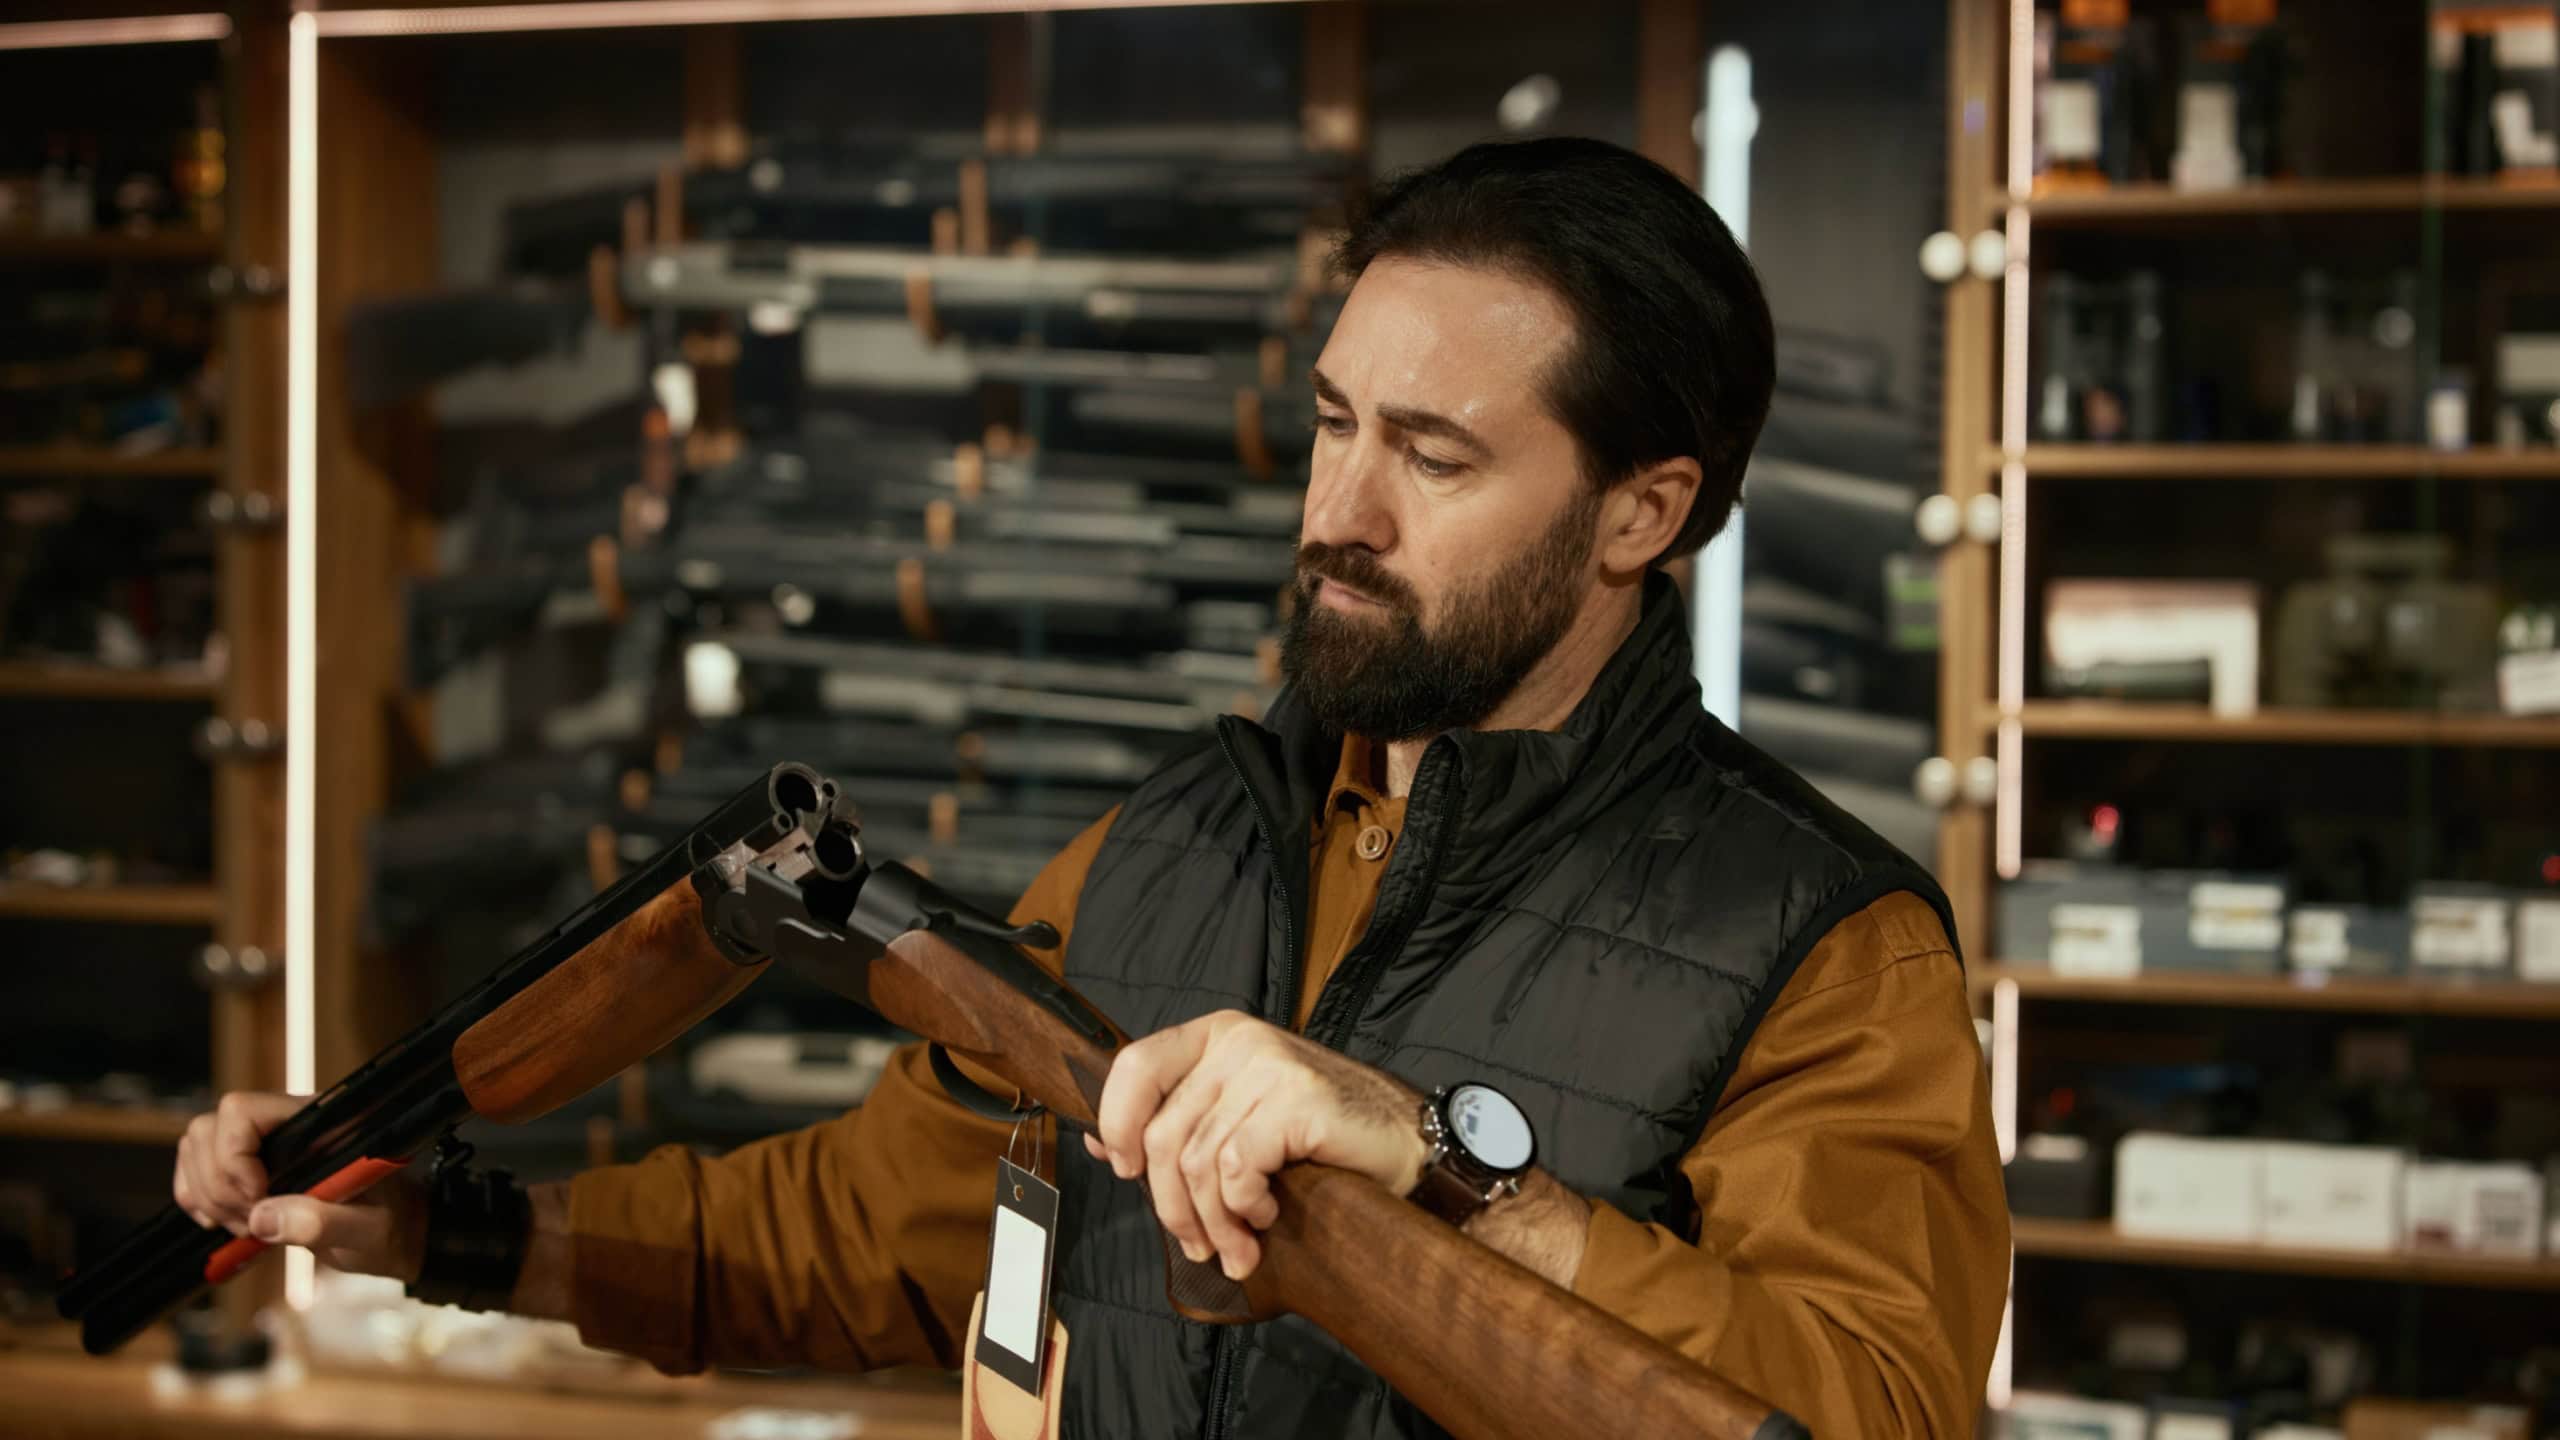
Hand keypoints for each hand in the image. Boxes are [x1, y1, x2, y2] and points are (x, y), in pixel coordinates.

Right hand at [172, 1091, 426, 1281]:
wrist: (391, 1237)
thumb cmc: (388, 1227)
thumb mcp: (366, 1231)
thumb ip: (321, 1222)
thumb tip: (263, 1217)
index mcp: (318, 1123)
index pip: (243, 1110)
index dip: (235, 1156)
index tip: (258, 1199)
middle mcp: (284, 1124)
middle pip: (209, 1129)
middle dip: (220, 1185)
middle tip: (253, 1224)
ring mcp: (261, 1144)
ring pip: (196, 1148)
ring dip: (208, 1195)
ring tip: (249, 1227)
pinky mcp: (245, 1169)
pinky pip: (194, 1171)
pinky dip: (197, 1199)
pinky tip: (226, 1223)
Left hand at [1085, 1011, 1427, 1282]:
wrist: (1405, 1142)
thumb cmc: (1319, 1137)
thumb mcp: (1238, 1119)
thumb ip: (1176, 1125)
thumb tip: (1101, 1146)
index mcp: (1214, 1035)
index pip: (1134, 1066)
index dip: (1116, 1124)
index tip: (1125, 1171)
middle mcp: (1238, 1040)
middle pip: (1162, 1134)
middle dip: (1172, 1205)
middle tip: (1199, 1244)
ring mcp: (1269, 1065)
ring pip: (1198, 1162)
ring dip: (1215, 1222)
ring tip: (1239, 1247)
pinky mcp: (1297, 1098)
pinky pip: (1238, 1168)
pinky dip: (1247, 1206)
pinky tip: (1271, 1213)